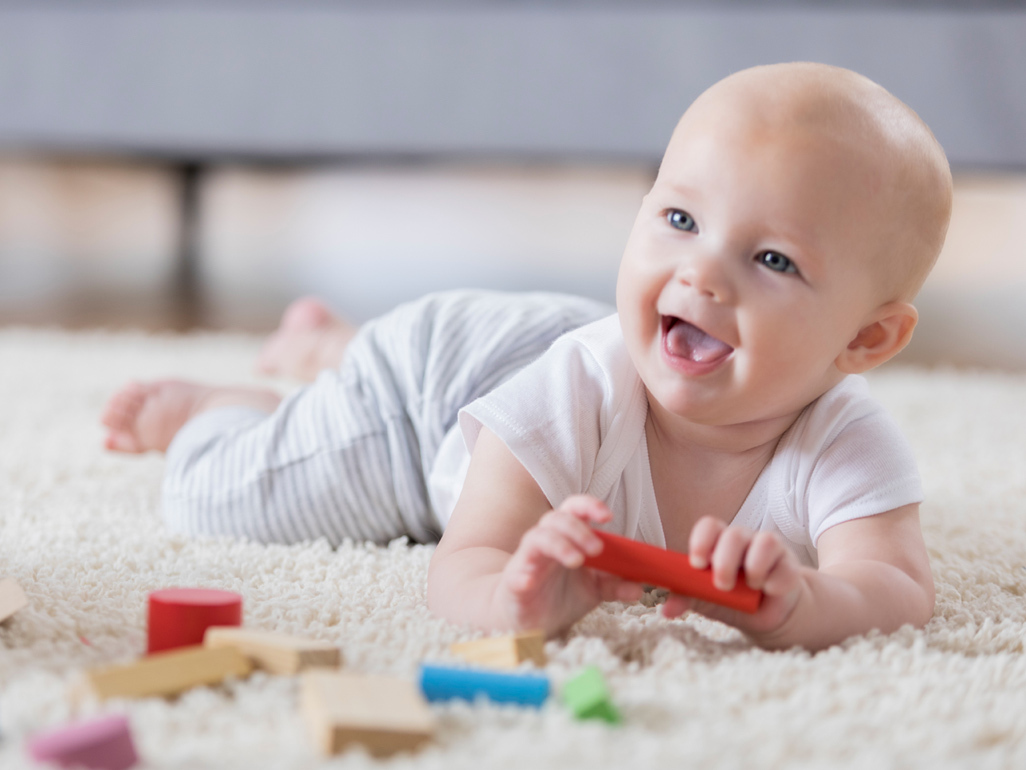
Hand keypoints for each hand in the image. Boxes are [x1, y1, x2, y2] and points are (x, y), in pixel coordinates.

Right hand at [497, 495, 643, 633]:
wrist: (530, 620)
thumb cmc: (560, 595)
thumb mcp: (593, 590)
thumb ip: (614, 585)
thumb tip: (639, 588)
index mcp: (566, 537)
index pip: (575, 510)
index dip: (589, 506)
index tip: (608, 516)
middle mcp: (545, 542)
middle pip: (556, 518)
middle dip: (578, 528)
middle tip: (597, 548)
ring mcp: (527, 560)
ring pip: (537, 538)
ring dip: (558, 545)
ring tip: (576, 560)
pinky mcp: (514, 582)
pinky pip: (516, 574)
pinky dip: (524, 575)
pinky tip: (530, 581)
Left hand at [661, 517, 805, 639]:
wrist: (768, 616)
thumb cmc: (733, 600)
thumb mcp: (708, 600)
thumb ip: (688, 598)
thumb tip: (666, 609)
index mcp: (719, 543)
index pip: (709, 526)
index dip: (702, 541)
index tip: (697, 564)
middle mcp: (743, 541)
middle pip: (734, 534)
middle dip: (725, 561)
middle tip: (722, 585)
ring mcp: (769, 550)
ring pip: (765, 541)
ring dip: (754, 567)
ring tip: (751, 587)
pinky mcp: (790, 566)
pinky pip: (786, 566)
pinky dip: (776, 581)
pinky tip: (769, 591)